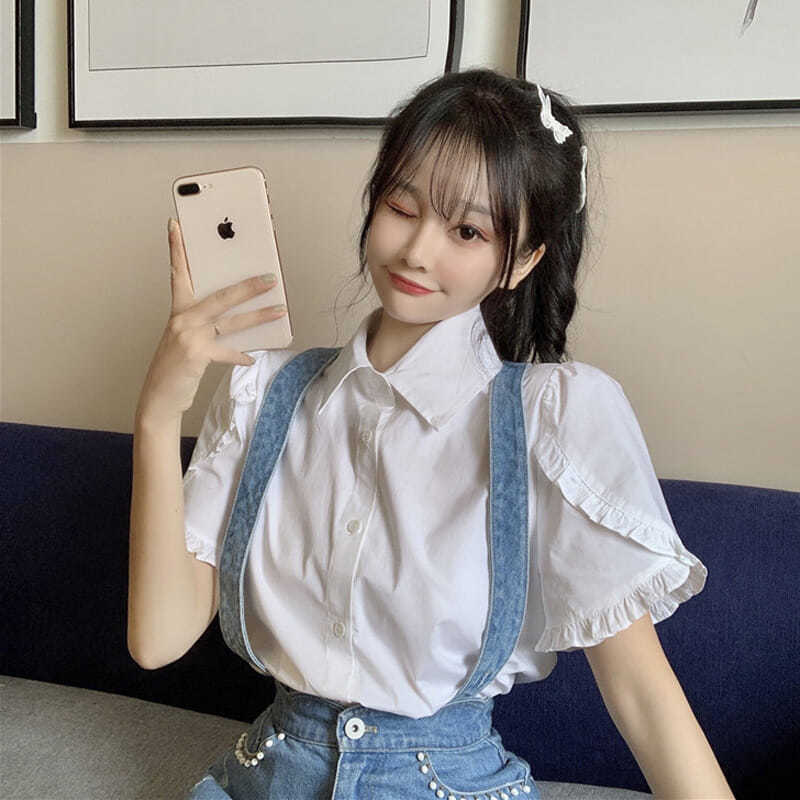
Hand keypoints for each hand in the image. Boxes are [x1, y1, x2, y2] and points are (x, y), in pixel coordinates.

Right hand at [135, 218, 286, 424]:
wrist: (159, 397)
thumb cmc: (176, 365)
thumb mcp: (185, 337)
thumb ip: (206, 324)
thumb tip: (239, 314)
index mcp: (179, 309)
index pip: (178, 272)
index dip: (177, 248)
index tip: (176, 224)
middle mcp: (182, 318)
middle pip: (220, 295)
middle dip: (249, 286)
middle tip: (270, 276)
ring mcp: (188, 336)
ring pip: (231, 321)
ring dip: (259, 316)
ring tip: (280, 310)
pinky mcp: (196, 355)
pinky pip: (227, 351)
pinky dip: (241, 355)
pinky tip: (252, 357)